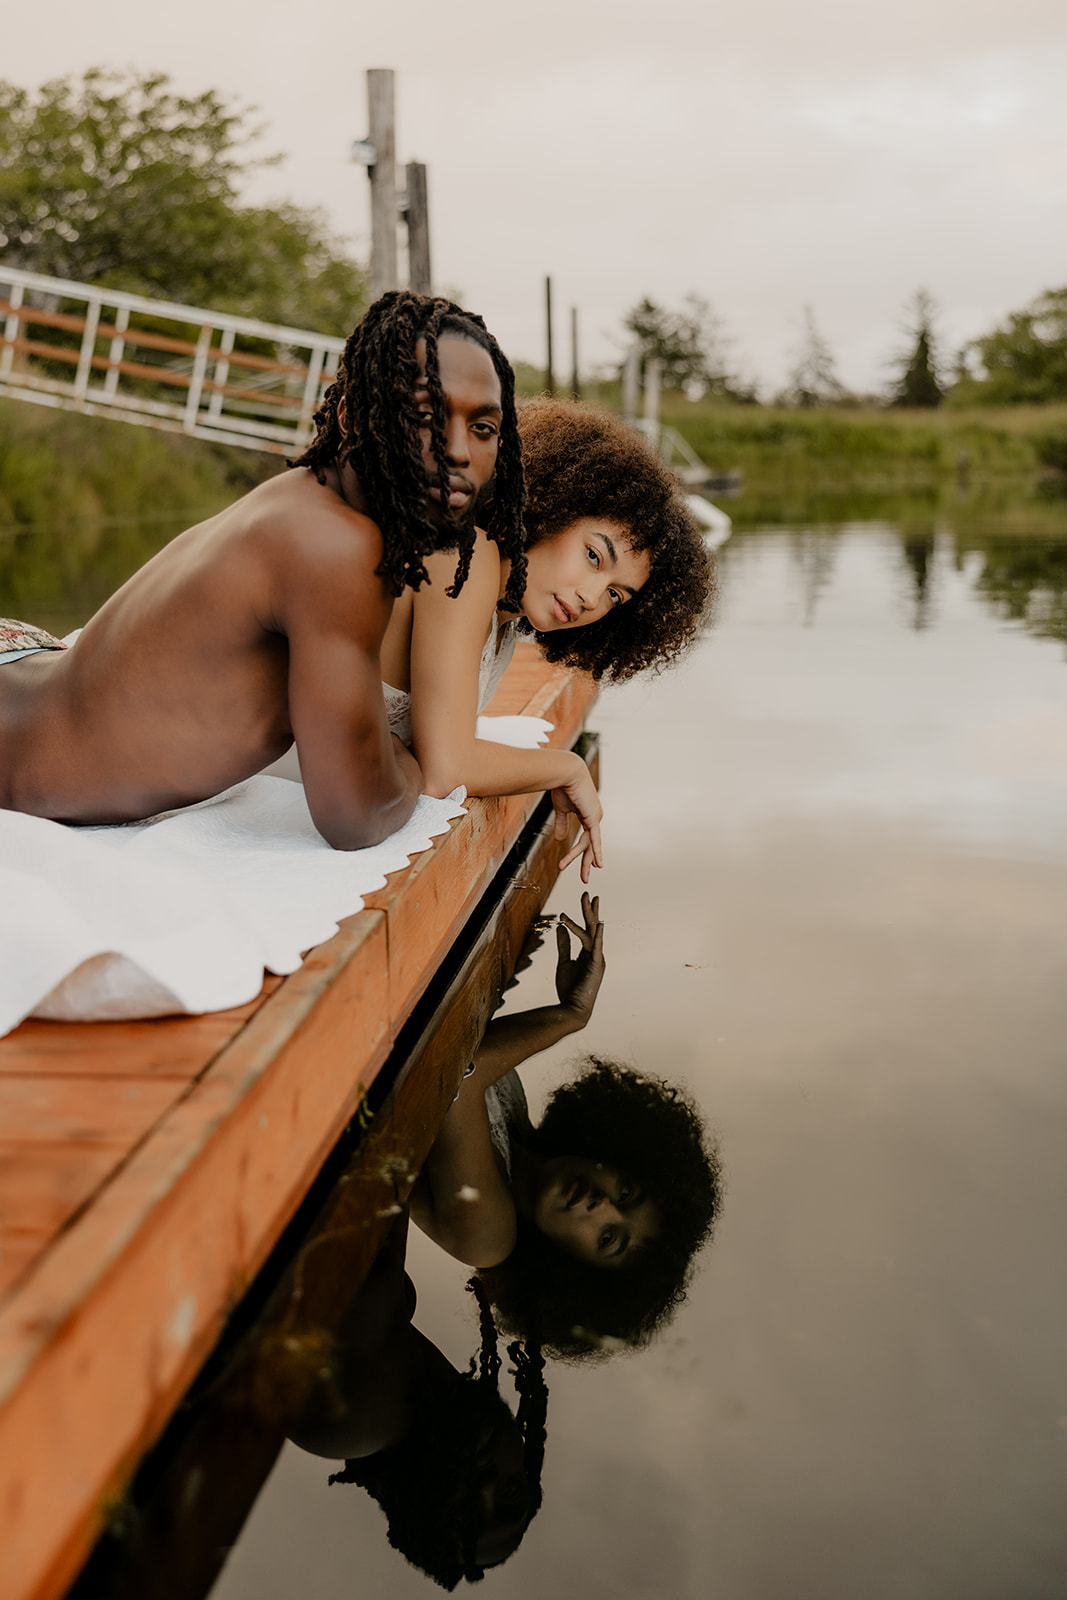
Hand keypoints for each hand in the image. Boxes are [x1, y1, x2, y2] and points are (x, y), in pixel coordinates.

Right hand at [552, 754, 602, 882]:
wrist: (564, 772)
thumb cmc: (562, 786)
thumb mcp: (561, 809)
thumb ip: (562, 824)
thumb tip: (561, 839)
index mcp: (588, 814)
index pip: (586, 837)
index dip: (585, 851)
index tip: (588, 864)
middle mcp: (594, 817)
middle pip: (589, 844)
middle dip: (586, 862)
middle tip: (585, 878)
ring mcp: (595, 817)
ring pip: (588, 844)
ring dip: (582, 860)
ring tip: (582, 876)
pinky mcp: (593, 817)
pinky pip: (594, 839)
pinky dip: (595, 851)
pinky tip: (597, 863)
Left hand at [555, 893, 604, 1027]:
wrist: (572, 1008)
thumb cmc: (568, 988)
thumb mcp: (563, 962)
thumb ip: (563, 945)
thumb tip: (560, 927)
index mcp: (588, 953)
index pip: (588, 929)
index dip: (586, 914)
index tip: (585, 899)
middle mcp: (595, 954)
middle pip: (592, 927)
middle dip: (590, 910)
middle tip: (587, 893)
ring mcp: (597, 959)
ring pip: (591, 933)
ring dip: (588, 916)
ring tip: (585, 900)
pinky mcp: (595, 966)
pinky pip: (596, 947)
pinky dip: (597, 935)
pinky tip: (598, 923)